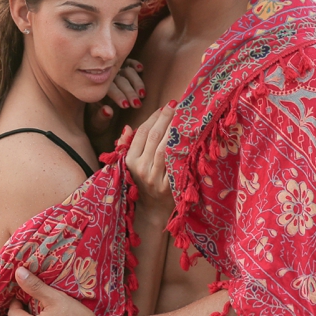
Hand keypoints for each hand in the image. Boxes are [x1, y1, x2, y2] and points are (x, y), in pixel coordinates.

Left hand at [90, 59, 144, 133]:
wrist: (96, 114)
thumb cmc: (97, 119)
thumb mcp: (97, 122)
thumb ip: (101, 117)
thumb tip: (108, 111)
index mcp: (97, 89)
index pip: (108, 88)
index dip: (118, 96)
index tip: (126, 105)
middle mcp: (105, 78)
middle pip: (119, 80)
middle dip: (129, 92)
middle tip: (137, 104)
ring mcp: (114, 71)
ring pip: (127, 71)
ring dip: (136, 82)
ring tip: (143, 95)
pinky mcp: (121, 66)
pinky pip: (128, 62)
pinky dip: (134, 64)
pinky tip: (140, 69)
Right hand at [123, 103, 174, 217]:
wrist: (153, 211)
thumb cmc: (141, 184)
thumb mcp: (129, 166)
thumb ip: (126, 146)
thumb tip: (127, 127)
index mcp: (130, 162)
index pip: (141, 133)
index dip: (153, 118)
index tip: (162, 107)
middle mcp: (142, 169)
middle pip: (154, 136)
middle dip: (166, 118)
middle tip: (176, 105)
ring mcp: (156, 178)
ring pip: (166, 147)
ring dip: (175, 128)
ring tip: (183, 115)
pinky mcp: (170, 185)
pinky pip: (177, 161)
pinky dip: (183, 146)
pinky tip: (189, 136)